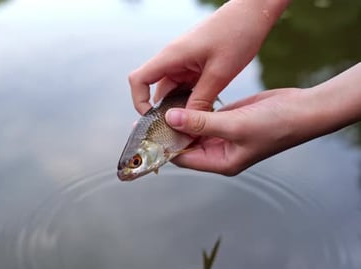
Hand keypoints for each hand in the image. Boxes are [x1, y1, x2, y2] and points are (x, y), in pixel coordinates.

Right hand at [128, 0, 289, 114]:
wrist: (254, 12)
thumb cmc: (237, 34)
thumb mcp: (220, 73)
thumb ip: (200, 99)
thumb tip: (186, 123)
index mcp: (172, 56)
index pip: (138, 80)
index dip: (139, 102)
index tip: (154, 119)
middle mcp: (173, 59)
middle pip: (156, 90)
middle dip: (165, 112)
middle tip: (180, 132)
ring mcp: (184, 62)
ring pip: (173, 91)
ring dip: (181, 107)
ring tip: (195, 124)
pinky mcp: (195, 64)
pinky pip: (186, 86)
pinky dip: (191, 100)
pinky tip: (204, 111)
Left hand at [164, 63, 360, 175]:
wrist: (303, 109)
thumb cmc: (276, 124)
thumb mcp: (235, 125)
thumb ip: (201, 123)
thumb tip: (170, 120)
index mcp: (221, 162)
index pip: (183, 157)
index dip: (164, 146)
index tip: (146, 132)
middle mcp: (219, 151)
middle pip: (184, 144)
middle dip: (167, 132)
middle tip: (146, 118)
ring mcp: (223, 136)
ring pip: (192, 129)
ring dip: (178, 119)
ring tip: (156, 108)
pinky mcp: (227, 120)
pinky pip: (203, 117)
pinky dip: (191, 110)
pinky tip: (176, 100)